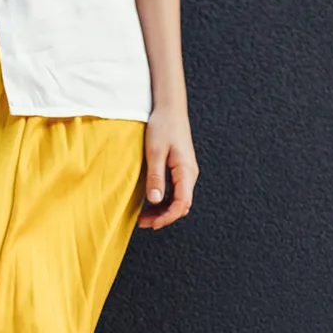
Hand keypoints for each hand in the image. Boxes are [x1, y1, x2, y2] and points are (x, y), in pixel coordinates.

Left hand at [137, 105, 196, 228]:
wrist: (169, 108)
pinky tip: (150, 203)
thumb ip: (156, 177)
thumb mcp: (155, 152)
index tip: (151, 224)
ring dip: (162, 210)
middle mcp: (189, 174)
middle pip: (181, 205)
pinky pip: (174, 191)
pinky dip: (163, 201)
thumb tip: (155, 200)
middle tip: (142, 223)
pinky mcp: (179, 169)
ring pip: (177, 200)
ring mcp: (185, 172)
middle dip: (163, 217)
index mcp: (186, 171)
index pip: (181, 203)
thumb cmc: (163, 126)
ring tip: (143, 216)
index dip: (167, 217)